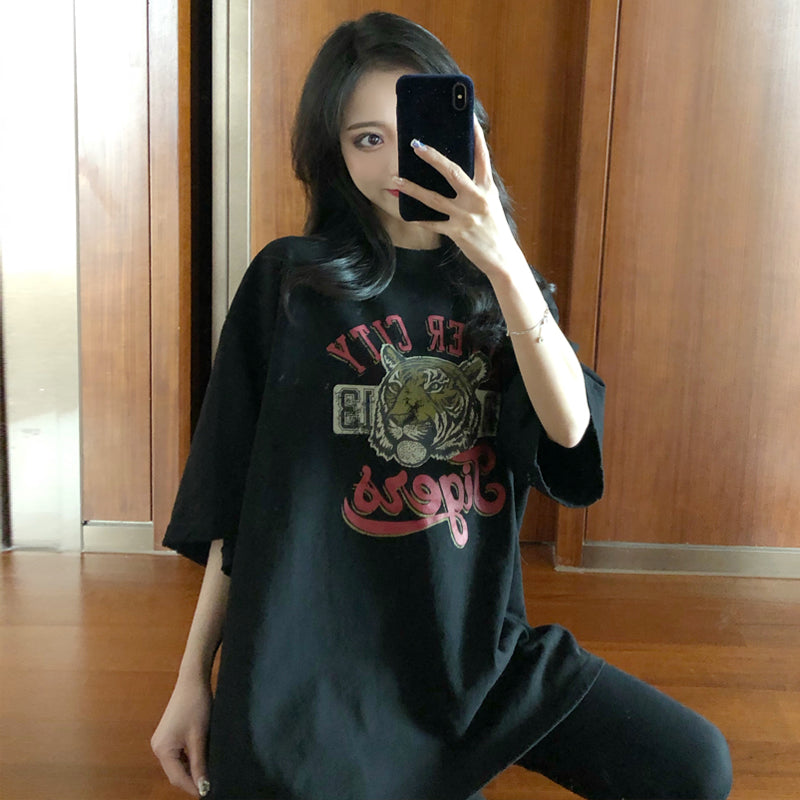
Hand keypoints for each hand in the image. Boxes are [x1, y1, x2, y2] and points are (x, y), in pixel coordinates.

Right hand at [151, 675, 212, 796]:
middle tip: (209, 786)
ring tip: (207, 775)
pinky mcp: (168, 734)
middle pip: (175, 773)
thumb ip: (199, 764)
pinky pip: (177, 754)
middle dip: (191, 780)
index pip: (177, 778)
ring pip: (177, 764)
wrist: (193, 680)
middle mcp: (158, 747)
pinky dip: (188, 760)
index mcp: (162, 750)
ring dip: (190, 770)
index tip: (207, 793)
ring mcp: (162, 740)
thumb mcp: (199, 737)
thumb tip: (203, 786)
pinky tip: (201, 760)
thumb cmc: (196, 706)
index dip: (192, 787)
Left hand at [393, 118, 526, 279]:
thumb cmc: (494, 230)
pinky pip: (433, 223)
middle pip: (453, 172)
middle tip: (415, 145)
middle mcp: (477, 198)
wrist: (503, 259)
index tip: (466, 116)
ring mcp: (466, 216)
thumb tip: (454, 174)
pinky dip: (419, 219)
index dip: (475, 135)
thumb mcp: (490, 204)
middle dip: (433, 157)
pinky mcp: (457, 232)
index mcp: (488, 188)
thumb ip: (476, 188)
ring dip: (413, 189)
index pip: (482, 156)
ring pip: (434, 199)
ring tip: (396, 180)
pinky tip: (407, 213)